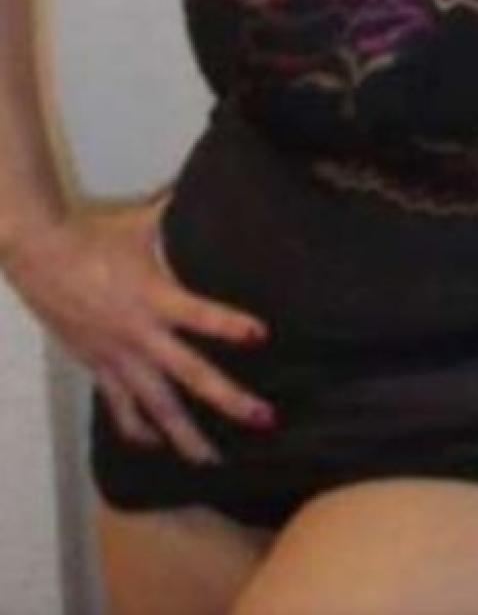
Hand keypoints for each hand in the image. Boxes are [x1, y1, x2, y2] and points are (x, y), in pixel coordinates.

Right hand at [4, 197, 275, 464]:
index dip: (229, 325)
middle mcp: (140, 335)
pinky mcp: (98, 369)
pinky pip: (121, 409)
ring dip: (187, 436)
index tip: (262, 335)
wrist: (41, 257)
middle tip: (264, 418)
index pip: (199, 315)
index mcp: (154, 297)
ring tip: (212, 461)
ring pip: (157, 409)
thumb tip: (211, 189)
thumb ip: (179, 215)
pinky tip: (157, 444)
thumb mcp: (143, 224)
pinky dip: (139, 430)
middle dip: (229, 399)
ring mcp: (118, 358)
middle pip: (190, 376)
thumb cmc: (96, 236)